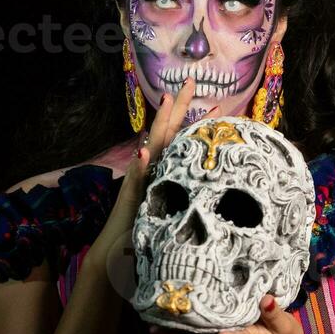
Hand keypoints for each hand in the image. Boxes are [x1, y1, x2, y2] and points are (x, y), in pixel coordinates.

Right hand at [94, 79, 217, 264]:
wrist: (116, 253)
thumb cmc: (147, 231)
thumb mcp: (172, 206)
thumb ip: (184, 191)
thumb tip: (209, 186)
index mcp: (164, 170)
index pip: (182, 140)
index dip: (197, 123)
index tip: (218, 106)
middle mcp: (152, 169)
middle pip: (166, 132)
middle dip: (178, 106)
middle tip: (190, 80)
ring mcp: (140, 181)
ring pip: (151, 147)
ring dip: (158, 124)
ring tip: (166, 100)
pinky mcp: (130, 198)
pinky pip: (135, 179)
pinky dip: (140, 166)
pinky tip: (143, 152)